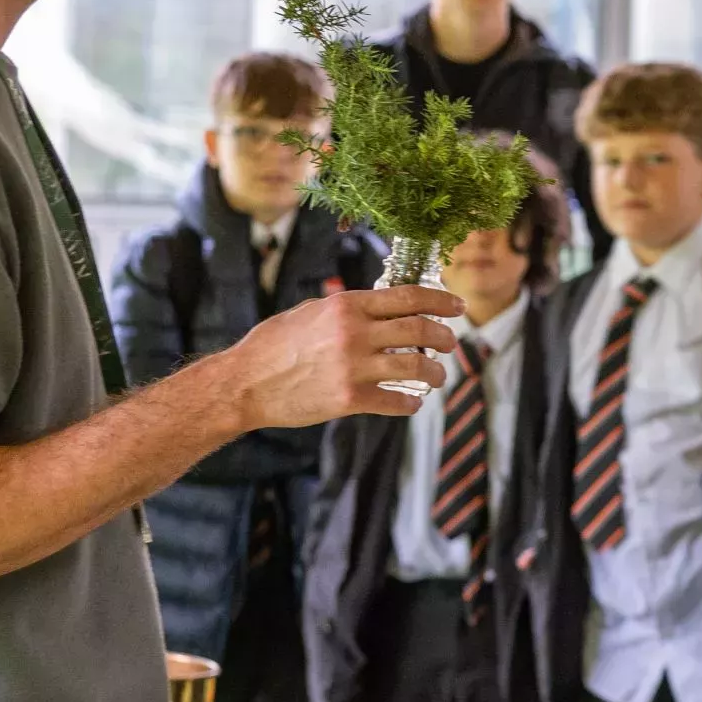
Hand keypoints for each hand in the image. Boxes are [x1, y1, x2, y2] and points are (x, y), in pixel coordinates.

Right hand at [220, 285, 465, 426]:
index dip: (440, 301)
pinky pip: (395, 401)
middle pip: (420, 329)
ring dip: (435, 372)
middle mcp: (354, 333)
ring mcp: (352, 367)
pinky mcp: (348, 399)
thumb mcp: (310, 311)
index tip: (457, 306)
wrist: (244, 383)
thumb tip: (380, 307)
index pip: (408, 297)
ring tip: (437, 376)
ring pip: (416, 366)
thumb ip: (346, 309)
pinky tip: (412, 402)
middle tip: (451, 343)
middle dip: (445, 337)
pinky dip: (410, 403)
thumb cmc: (272, 345)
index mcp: (346, 305)